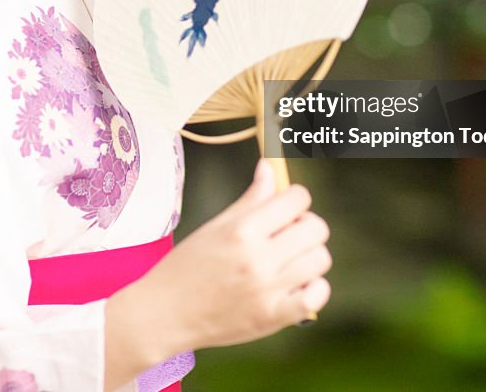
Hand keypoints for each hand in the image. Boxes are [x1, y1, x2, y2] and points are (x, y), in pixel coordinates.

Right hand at [105, 159, 330, 388]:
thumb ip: (250, 199)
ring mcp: (267, 291)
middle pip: (316, 228)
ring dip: (309, 255)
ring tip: (289, 259)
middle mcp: (258, 259)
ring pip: (320, 259)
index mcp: (242, 230)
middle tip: (288, 233)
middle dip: (306, 224)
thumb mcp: (215, 226)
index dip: (295, 198)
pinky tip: (296, 284)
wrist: (165, 313)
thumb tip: (270, 167)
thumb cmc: (187, 265)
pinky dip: (314, 288)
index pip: (297, 199)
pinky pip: (316, 296)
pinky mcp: (272, 318)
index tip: (286, 206)